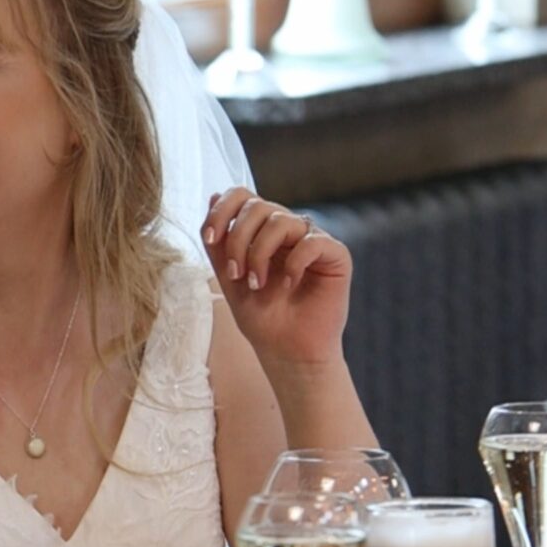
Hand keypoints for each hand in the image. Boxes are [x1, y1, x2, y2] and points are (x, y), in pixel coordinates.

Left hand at [201, 187, 351, 372]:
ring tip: (257, 284)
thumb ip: (218, 241)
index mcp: (260, 230)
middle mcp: (288, 229)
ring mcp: (312, 239)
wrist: (286, 350)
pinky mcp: (336, 255)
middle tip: (236, 274)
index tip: (210, 238)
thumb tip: (212, 196)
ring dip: (260, 254)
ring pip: (280, 220)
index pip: (242, 196)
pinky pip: (312, 242)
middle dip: (238, 240)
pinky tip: (288, 285)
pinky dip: (293, 263)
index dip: (222, 210)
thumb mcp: (228, 276)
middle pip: (258, 205)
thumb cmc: (261, 316)